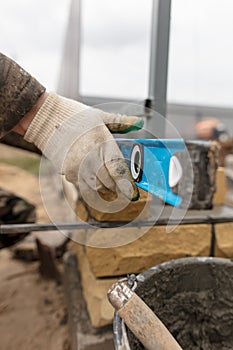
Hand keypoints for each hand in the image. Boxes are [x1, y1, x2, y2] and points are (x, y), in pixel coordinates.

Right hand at [24, 93, 142, 200]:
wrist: (45, 118)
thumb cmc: (74, 116)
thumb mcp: (100, 117)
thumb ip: (121, 123)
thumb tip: (139, 122)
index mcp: (102, 144)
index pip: (118, 172)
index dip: (126, 184)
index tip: (131, 190)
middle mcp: (90, 159)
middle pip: (109, 183)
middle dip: (117, 186)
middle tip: (122, 187)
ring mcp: (77, 168)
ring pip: (96, 187)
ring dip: (104, 187)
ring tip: (108, 182)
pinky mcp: (67, 172)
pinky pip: (82, 185)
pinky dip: (90, 184)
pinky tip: (92, 176)